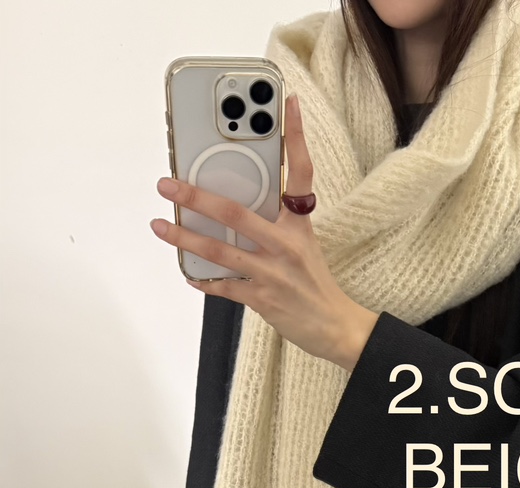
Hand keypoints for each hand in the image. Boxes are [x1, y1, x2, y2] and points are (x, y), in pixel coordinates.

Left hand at [150, 92, 378, 373]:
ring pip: (220, 251)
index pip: (300, 174)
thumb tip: (236, 207)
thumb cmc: (316, 284)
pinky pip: (225, 288)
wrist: (335, 326)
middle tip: (168, 184)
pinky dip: (205, 281)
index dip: (296, 138)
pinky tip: (190, 275)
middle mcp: (286, 245)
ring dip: (185, 239)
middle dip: (196, 198)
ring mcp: (272, 273)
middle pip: (235, 213)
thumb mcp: (304, 244)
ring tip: (160, 226)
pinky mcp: (262, 299)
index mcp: (300, 225)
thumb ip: (276, 222)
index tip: (289, 105)